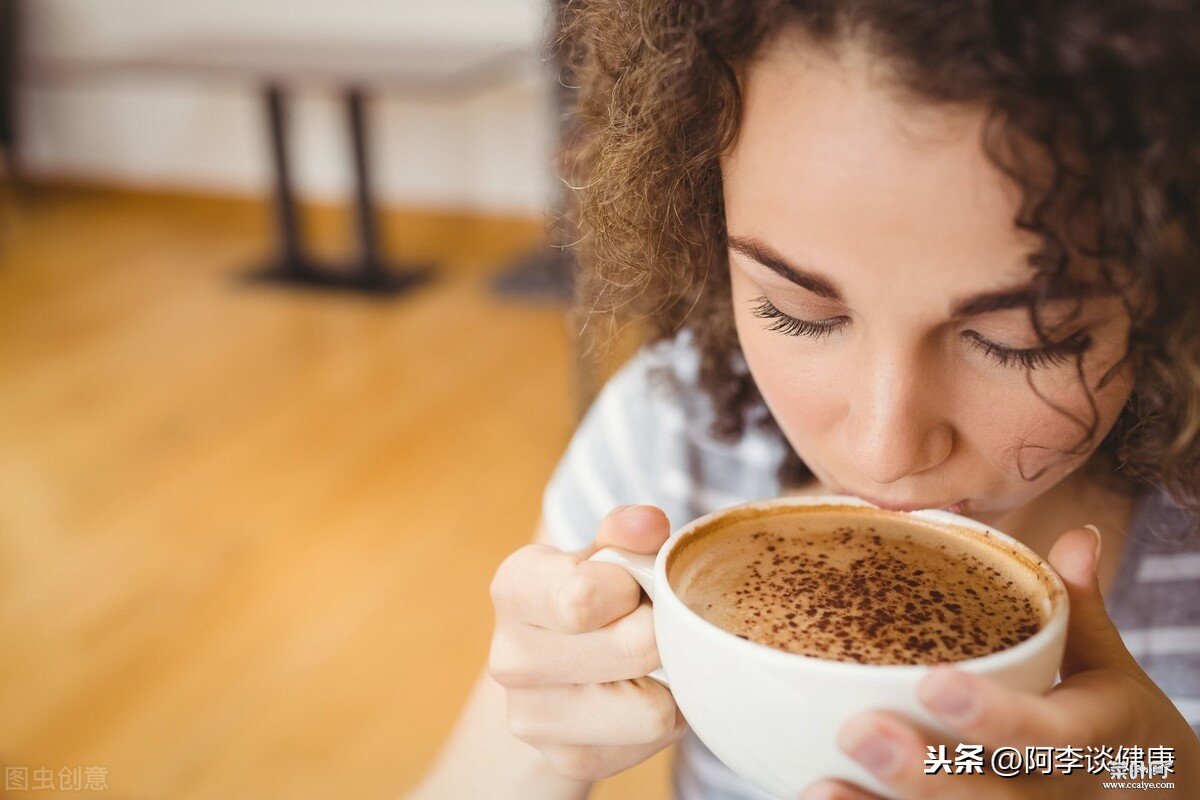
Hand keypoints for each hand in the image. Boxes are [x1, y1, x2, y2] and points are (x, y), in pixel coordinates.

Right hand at [487, 505, 685, 781]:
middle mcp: (509, 657)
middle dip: (661, 630)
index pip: (583, 598)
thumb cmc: (598, 595)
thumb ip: (628, 532)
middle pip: (636, 647)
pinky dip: (665, 714)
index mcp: (515, 587)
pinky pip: (655, 739)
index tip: (629, 586)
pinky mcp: (566, 759)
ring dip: (669, 679)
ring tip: (646, 662)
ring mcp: (532, 718)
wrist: (563, 671)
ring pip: (652, 707)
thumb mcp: (608, 553)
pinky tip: (639, 693)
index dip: (632, 588)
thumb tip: (647, 524)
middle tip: (646, 622)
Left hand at [800, 526, 1199, 798]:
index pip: (1044, 735)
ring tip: (822, 787)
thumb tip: (1074, 536)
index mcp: (1087, 739)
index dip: (991, 716)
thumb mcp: (1105, 665)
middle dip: (925, 772)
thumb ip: (1078, 605)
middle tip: (859, 732)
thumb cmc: (1107, 721)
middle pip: (991, 796)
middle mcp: (1052, 793)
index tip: (933, 683)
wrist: (1149, 797)